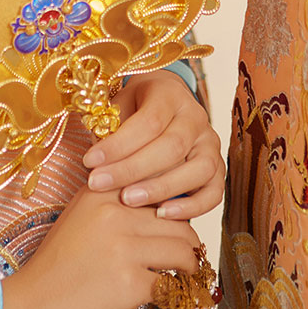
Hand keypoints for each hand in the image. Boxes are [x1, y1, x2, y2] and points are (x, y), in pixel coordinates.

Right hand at [0, 184, 199, 308]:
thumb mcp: (81, 220)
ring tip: (184, 274)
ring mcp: (120, 245)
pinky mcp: (127, 282)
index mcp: (100, 190)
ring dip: (189, 263)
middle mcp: (112, 210)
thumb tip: (167, 205)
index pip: (158, 184)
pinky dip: (175, 292)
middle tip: (186, 254)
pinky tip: (167, 297)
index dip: (175, 205)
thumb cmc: (56, 270)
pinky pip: (171, 281)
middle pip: (177, 217)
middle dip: (187, 238)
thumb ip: (117, 205)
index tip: (177, 223)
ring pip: (182, 247)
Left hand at [82, 69, 224, 219]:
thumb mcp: (119, 106)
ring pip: (197, 170)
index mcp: (171, 94)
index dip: (119, 144)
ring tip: (128, 201)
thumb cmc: (135, 109)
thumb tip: (93, 158)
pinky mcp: (218, 169)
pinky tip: (162, 214)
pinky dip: (191, 207)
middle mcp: (196, 117)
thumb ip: (109, 127)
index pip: (149, 120)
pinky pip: (213, 192)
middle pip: (172, 146)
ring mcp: (210, 143)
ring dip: (161, 188)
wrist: (165, 106)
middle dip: (132, 169)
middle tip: (100, 184)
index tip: (89, 161)